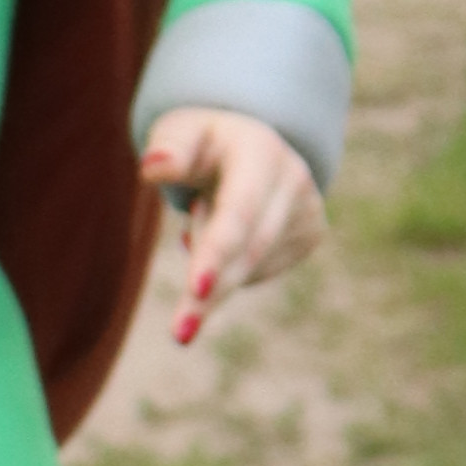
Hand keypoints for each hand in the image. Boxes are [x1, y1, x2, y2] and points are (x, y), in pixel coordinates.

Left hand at [139, 106, 325, 347]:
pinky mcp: (311, 235)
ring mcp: (308, 210)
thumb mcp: (180, 131)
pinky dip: (231, 266)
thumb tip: (154, 167)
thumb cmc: (202, 141)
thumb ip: (167, 149)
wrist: (252, 142)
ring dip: (212, 268)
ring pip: (251, 267)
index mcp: (260, 151)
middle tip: (180, 334)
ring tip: (201, 212)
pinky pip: (258, 271)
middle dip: (211, 294)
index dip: (217, 252)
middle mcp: (294, 179)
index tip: (196, 288)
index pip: (237, 211)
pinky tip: (228, 235)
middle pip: (247, 251)